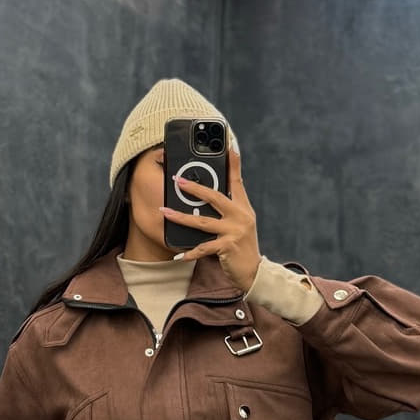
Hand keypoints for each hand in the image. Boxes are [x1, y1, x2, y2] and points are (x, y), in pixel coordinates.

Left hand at [159, 146, 261, 292]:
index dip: (233, 163)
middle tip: (177, 179)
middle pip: (215, 197)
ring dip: (181, 217)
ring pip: (203, 222)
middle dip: (194, 188)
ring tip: (165, 212)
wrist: (254, 273)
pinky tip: (178, 255)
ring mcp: (235, 231)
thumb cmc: (242, 249)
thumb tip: (211, 198)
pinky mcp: (228, 247)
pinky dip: (190, 253)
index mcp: (243, 208)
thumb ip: (229, 211)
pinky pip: (204, 248)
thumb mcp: (241, 226)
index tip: (229, 145)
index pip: (237, 181)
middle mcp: (241, 216)